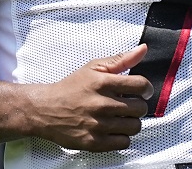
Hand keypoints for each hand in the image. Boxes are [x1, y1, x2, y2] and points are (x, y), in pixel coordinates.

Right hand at [26, 45, 154, 151]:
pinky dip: (122, 137)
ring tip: (121, 117)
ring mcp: (97, 125)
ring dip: (131, 122)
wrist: (45, 109)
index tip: (143, 91)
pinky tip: (114, 129)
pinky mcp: (93, 142)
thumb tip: (143, 49)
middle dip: (138, 105)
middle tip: (129, 104)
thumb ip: (121, 59)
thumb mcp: (94, 68)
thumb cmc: (71, 88)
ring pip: (134, 127)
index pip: (141, 86)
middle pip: (140, 108)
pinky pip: (123, 143)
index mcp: (102, 83)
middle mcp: (101, 104)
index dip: (146, 88)